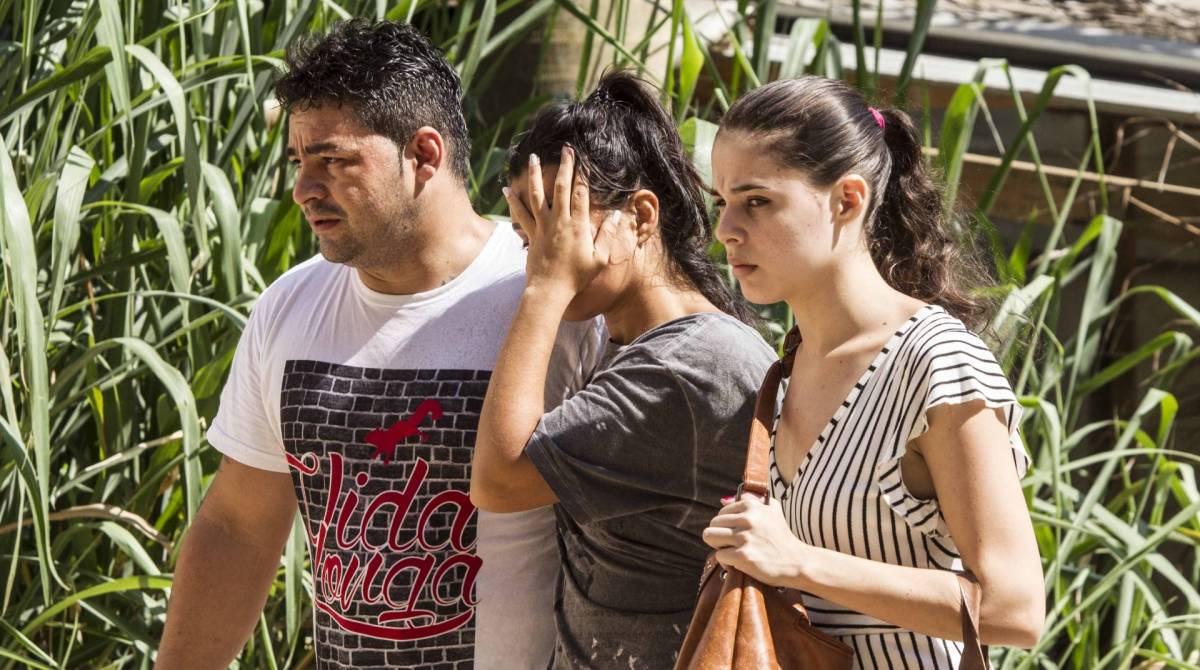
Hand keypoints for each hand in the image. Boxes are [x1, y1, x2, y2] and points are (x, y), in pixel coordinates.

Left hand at [503, 145, 620, 294]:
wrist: (550, 290)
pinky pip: (520, 214)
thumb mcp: (599, 258)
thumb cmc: (577, 277)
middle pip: (561, 187)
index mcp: (578, 225)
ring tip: (532, 157)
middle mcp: (560, 221)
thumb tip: (615, 215)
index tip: (584, 158)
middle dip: (564, 166)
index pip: (582, 193)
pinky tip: (507, 189)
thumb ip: (608, 235)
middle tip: (565, 149)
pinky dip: (513, 201)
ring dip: (535, 174)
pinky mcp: (531, 234)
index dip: (583, 174)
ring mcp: (543, 226)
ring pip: (537, 194)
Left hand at [702, 494, 810, 586]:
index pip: (721, 513)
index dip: (726, 526)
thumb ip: (754, 500)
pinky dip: (726, 561)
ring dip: (719, 547)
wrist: (797, 562)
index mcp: (752, 506)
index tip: (737, 533)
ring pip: (710, 537)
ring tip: (732, 551)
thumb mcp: (773, 510)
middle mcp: (747, 519)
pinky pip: (719, 556)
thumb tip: (728, 498)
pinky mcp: (744, 556)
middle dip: (720, 536)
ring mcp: (745, 537)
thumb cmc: (782, 537)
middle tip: (733, 544)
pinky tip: (739, 563)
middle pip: (712, 525)